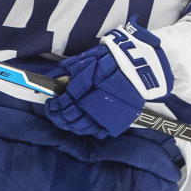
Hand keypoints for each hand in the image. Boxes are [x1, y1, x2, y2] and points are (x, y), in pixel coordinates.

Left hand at [45, 20, 172, 138]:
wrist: (139, 66)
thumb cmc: (111, 59)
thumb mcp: (86, 60)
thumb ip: (68, 70)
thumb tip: (53, 77)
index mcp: (83, 90)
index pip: (63, 105)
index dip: (54, 107)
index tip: (50, 104)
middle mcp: (92, 104)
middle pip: (70, 119)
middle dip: (59, 117)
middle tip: (55, 113)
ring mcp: (105, 115)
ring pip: (82, 128)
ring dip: (70, 125)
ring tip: (65, 120)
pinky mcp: (116, 120)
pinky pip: (98, 131)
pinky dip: (87, 130)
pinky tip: (82, 125)